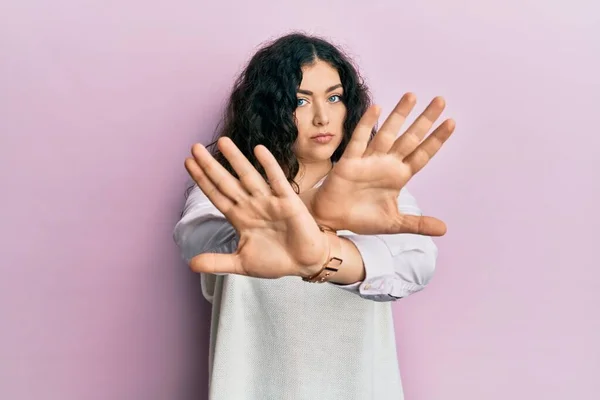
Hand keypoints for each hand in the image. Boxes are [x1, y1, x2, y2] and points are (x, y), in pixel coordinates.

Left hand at [184, 137, 327, 278]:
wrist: (304, 263)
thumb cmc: (276, 260)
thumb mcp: (241, 263)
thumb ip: (217, 263)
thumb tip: (191, 264)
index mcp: (239, 217)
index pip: (216, 194)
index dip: (202, 179)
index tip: (188, 163)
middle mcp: (252, 205)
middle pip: (227, 181)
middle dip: (211, 165)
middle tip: (194, 147)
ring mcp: (269, 201)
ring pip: (248, 176)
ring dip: (236, 159)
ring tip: (223, 142)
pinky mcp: (288, 202)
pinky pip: (277, 180)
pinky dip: (269, 165)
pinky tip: (259, 150)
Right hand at [307, 93, 454, 235]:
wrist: (333, 219)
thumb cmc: (362, 218)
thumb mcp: (394, 223)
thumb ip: (418, 224)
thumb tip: (444, 230)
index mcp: (399, 176)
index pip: (422, 154)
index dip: (436, 139)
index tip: (451, 122)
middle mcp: (386, 163)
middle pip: (410, 138)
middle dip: (425, 120)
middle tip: (441, 100)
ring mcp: (369, 160)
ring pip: (387, 133)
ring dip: (399, 115)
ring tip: (412, 96)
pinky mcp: (350, 162)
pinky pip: (359, 141)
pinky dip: (366, 125)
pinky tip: (377, 108)